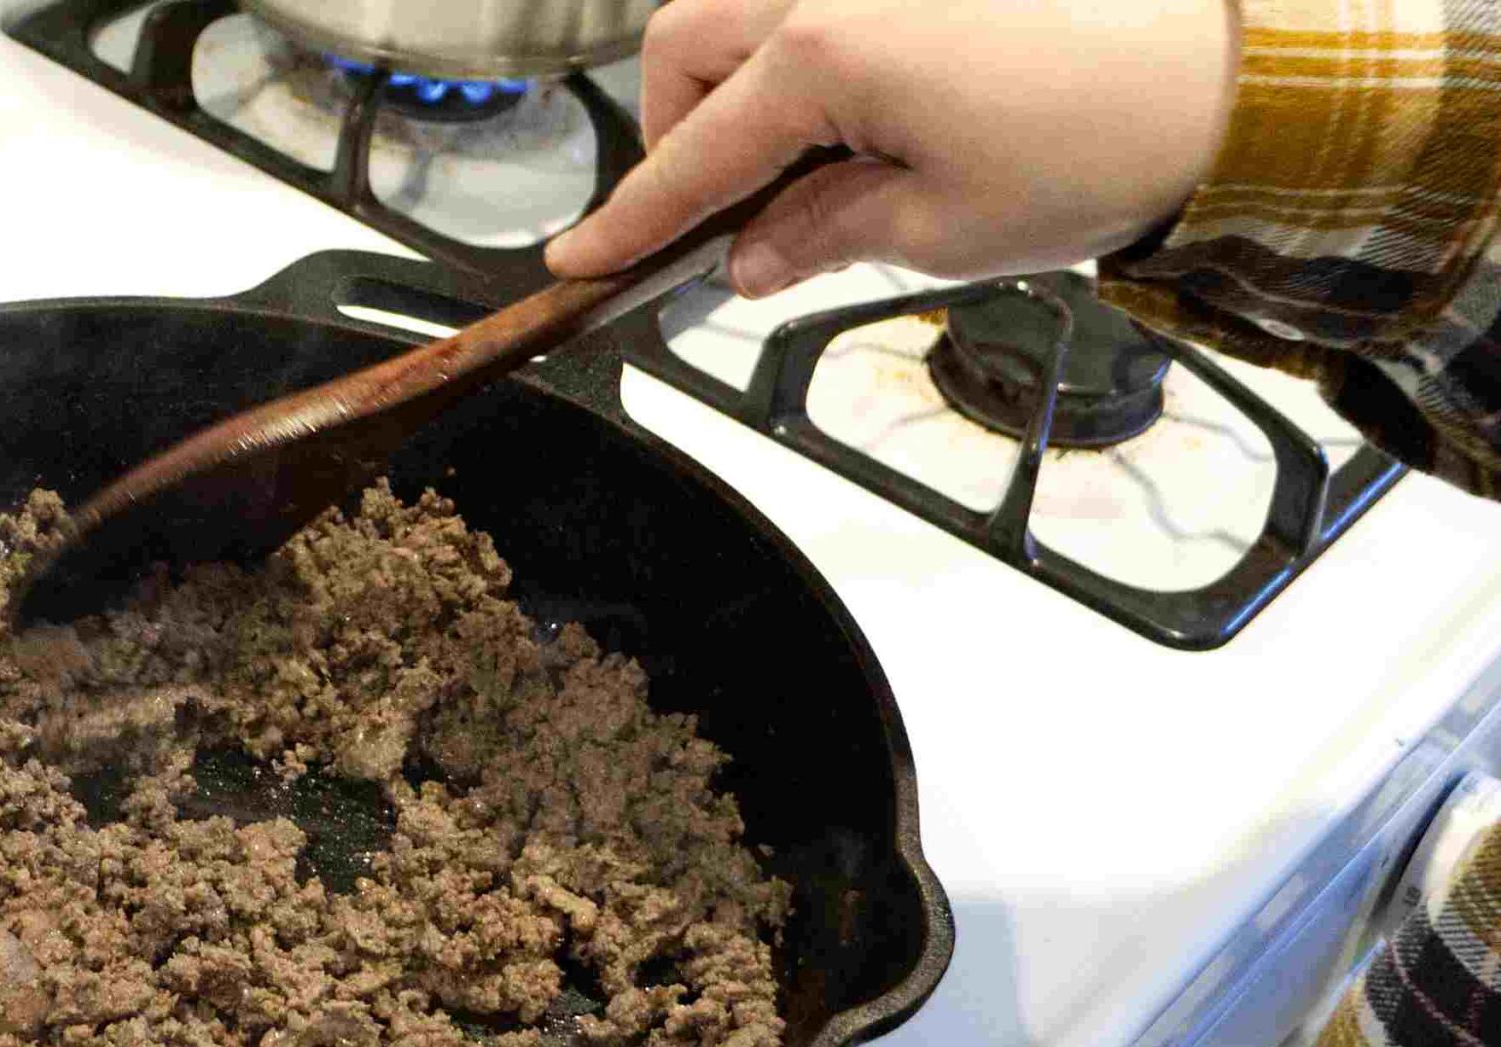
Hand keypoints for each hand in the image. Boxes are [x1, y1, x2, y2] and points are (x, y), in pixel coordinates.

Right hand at [544, 0, 1237, 296]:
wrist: (1232, 75)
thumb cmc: (1102, 144)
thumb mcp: (938, 230)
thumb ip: (818, 236)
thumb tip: (749, 258)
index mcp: (826, 50)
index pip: (692, 152)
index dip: (631, 218)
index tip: (577, 261)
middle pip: (688, 46)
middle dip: (679, 131)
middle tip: (721, 215)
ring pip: (744, 9)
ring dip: (739, 87)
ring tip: (803, 168)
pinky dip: (803, 58)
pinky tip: (858, 116)